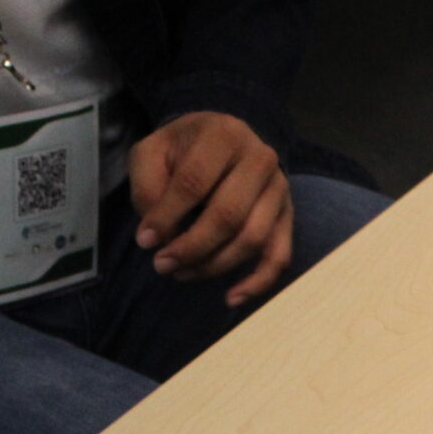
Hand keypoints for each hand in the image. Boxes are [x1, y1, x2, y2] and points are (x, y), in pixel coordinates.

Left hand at [128, 111, 293, 306]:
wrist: (224, 140)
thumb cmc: (183, 150)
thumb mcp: (153, 152)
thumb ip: (147, 187)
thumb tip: (156, 236)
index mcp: (224, 135)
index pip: (194, 183)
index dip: (167, 217)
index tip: (145, 240)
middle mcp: (260, 158)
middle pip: (228, 215)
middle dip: (191, 247)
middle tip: (162, 265)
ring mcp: (279, 189)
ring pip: (251, 239)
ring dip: (213, 266)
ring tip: (182, 273)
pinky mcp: (288, 216)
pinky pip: (278, 256)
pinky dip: (257, 282)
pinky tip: (230, 299)